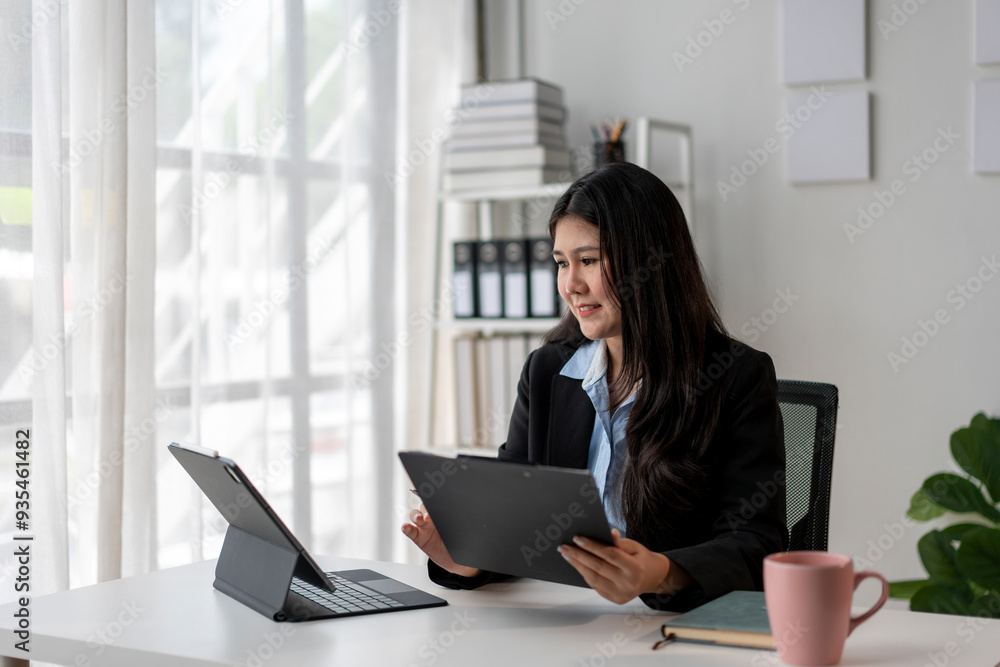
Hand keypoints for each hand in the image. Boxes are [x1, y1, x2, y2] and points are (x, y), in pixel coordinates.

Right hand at [401, 503, 481, 577]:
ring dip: (415, 515)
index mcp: (445, 512)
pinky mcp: (419, 538)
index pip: (437, 501)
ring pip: (415, 515)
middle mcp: (433, 517)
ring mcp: (425, 527)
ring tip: (419, 519)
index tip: (435, 498)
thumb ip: (465, 521)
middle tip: (430, 515)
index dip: (433, 498)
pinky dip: (406, 528)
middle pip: (424, 506)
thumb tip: (474, 513)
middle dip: (425, 507)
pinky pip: (411, 531)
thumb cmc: (464, 541)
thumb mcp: (467, 529)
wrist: (460, 560)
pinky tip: (406, 527)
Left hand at [557, 529, 691, 603]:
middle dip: (579, 556)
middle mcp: (628, 583)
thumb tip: (609, 533)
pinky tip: (577, 565)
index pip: (610, 555)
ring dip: (578, 566)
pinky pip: (595, 586)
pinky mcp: (615, 599)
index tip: (577, 538)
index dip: (592, 546)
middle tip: (564, 547)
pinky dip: (585, 574)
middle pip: (598, 567)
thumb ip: (620, 542)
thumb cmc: (640, 558)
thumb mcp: (634, 546)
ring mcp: (621, 594)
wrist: (651, 577)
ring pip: (594, 578)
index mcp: (635, 568)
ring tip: (567, 555)